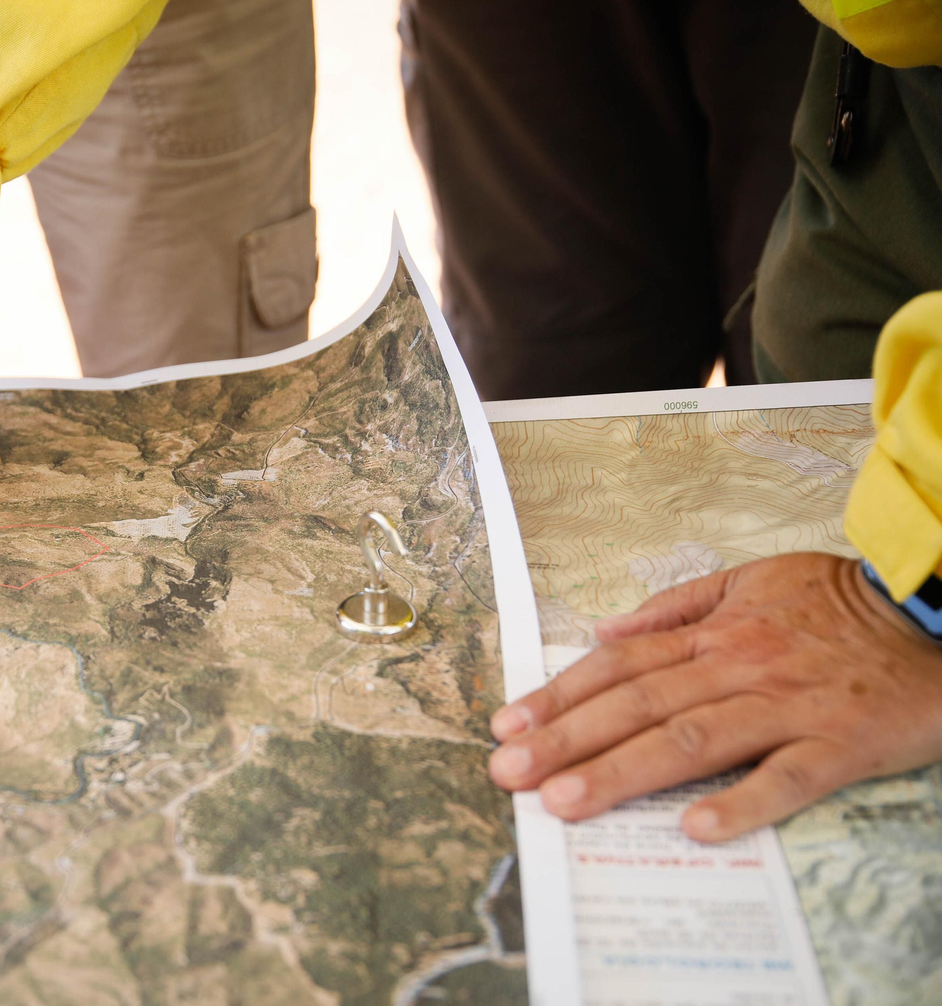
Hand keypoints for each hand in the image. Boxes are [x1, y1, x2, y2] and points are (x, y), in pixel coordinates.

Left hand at [487, 553, 941, 840]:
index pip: (618, 666)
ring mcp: (787, 706)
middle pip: (637, 705)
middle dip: (566, 740)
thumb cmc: (839, 602)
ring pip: (691, 740)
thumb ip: (676, 607)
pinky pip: (787, 777)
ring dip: (622, 771)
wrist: (932, 611)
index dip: (559, 695)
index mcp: (714, 634)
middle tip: (509, 773)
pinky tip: (694, 827)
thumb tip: (604, 628)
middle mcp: (738, 667)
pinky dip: (743, 801)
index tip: (507, 725)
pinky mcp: (841, 743)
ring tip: (566, 801)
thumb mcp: (751, 580)